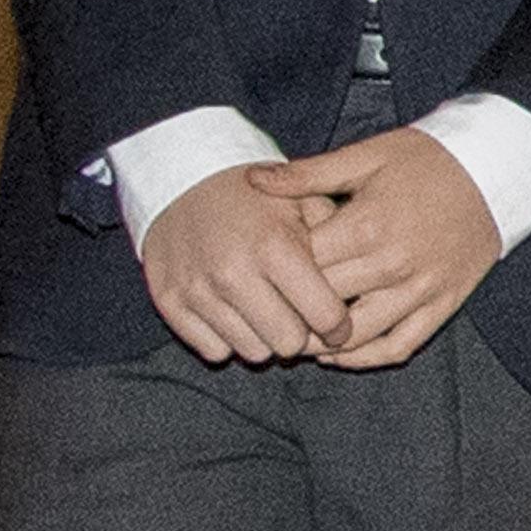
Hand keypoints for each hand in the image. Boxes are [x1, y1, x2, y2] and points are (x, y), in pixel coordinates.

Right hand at [138, 165, 349, 366]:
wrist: (183, 178)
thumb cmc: (255, 197)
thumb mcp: (303, 204)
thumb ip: (336, 246)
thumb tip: (361, 289)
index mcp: (276, 248)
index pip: (326, 317)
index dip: (340, 325)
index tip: (338, 322)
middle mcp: (234, 274)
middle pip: (289, 345)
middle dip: (301, 334)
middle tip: (297, 315)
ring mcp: (198, 290)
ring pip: (252, 352)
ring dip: (263, 337)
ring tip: (264, 309)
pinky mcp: (169, 302)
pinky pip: (214, 351)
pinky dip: (227, 339)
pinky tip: (233, 313)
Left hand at [259, 129, 499, 369]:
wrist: (497, 170)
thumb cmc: (427, 159)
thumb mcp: (367, 155)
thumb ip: (308, 174)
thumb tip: (253, 180)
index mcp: (367, 226)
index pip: (302, 265)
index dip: (272, 271)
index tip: (256, 271)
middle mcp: (393, 264)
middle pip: (322, 303)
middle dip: (286, 310)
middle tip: (261, 312)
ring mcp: (421, 289)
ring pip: (356, 335)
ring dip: (318, 345)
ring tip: (292, 338)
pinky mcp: (444, 304)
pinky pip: (400, 346)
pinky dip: (366, 358)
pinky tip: (339, 354)